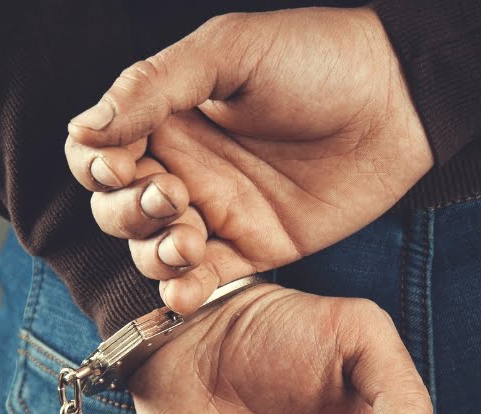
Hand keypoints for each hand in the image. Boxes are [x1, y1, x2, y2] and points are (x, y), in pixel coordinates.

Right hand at [65, 7, 431, 313]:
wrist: (398, 99)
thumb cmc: (316, 58)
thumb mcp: (228, 51)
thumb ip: (154, 87)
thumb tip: (82, 130)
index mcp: (167, 118)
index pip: (98, 154)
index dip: (96, 168)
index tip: (121, 166)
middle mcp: (184, 168)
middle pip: (116, 210)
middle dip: (128, 212)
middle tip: (171, 196)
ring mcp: (217, 213)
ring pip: (151, 251)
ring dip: (154, 254)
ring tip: (187, 240)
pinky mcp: (254, 250)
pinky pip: (204, 283)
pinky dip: (185, 295)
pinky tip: (186, 293)